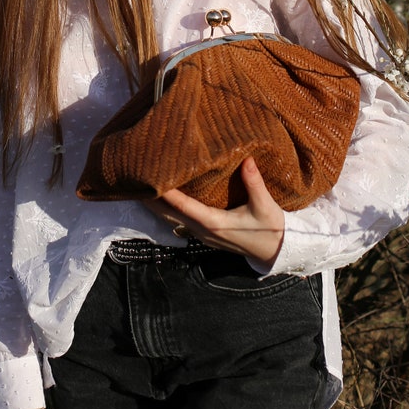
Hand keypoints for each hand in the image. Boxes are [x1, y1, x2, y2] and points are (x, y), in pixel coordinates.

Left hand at [147, 156, 284, 267]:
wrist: (275, 250)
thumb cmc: (270, 228)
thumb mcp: (265, 205)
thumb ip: (254, 182)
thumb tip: (246, 159)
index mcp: (214, 223)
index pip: (184, 206)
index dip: (166, 194)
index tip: (150, 180)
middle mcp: (203, 230)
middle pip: (170, 213)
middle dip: (151, 198)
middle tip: (134, 179)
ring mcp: (202, 234)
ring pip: (171, 218)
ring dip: (155, 204)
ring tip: (139, 186)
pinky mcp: (204, 233)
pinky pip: (178, 220)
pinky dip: (166, 208)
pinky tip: (159, 198)